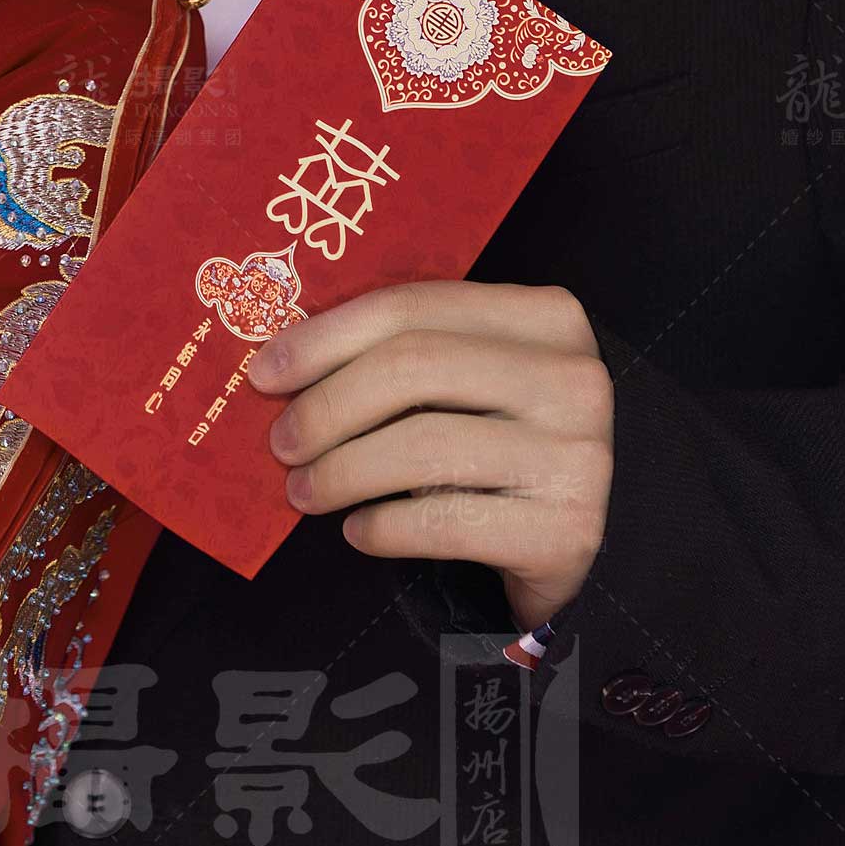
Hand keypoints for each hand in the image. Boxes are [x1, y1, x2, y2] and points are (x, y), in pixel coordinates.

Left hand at [246, 279, 613, 631]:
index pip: (414, 306)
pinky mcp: (569, 530)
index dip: (327, 337)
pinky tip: (359, 531)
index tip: (264, 373)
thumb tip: (283, 360)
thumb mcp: (469, 378)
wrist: (571, 539)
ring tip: (305, 491)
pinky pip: (445, 521)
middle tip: (282, 444)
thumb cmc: (499, 441)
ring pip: (424, 445)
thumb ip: (405, 352)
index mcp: (547, 316)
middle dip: (328, 407)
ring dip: (342, 471)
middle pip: (414, 368)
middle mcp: (574, 377)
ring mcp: (579, 454)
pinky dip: (384, 527)